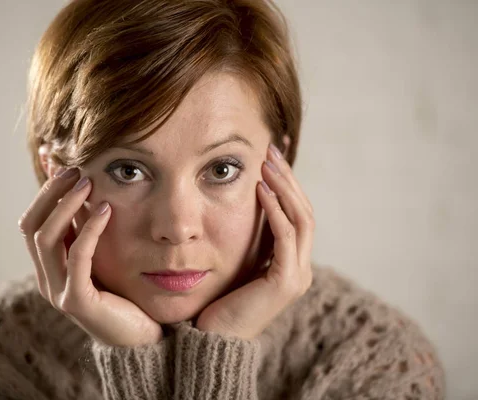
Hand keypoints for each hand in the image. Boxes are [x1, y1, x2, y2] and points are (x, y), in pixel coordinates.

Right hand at [18, 167, 162, 346]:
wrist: (140, 336)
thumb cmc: (123, 291)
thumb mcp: (101, 255)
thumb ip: (87, 229)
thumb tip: (85, 185)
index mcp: (48, 266)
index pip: (32, 221)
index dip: (42, 190)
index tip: (56, 158)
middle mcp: (46, 277)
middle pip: (31, 226)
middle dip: (50, 193)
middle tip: (74, 168)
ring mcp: (58, 290)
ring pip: (46, 239)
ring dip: (65, 206)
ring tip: (87, 182)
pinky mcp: (77, 301)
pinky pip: (77, 258)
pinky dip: (88, 230)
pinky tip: (106, 210)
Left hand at [195, 141, 314, 338]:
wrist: (211, 339)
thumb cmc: (218, 299)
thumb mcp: (236, 260)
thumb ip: (247, 238)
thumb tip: (241, 202)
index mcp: (291, 261)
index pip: (298, 213)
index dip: (289, 182)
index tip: (273, 154)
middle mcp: (300, 267)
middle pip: (305, 210)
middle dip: (289, 177)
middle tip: (271, 149)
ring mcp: (297, 275)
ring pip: (302, 219)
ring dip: (285, 187)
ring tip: (267, 162)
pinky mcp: (285, 282)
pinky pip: (285, 237)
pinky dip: (275, 209)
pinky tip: (260, 189)